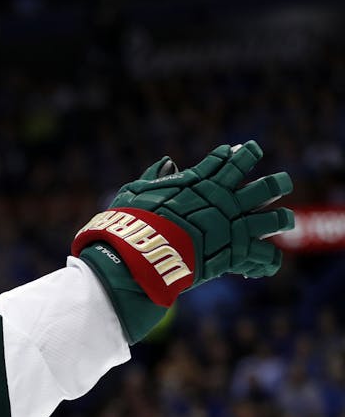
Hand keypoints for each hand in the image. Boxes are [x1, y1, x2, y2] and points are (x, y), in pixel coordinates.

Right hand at [110, 142, 292, 282]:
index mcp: (204, 183)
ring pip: (273, 220)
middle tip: (282, 182)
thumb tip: (169, 163)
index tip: (245, 151)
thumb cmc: (133, 220)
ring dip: (280, 220)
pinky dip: (265, 262)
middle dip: (276, 183)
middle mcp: (226, 202)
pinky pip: (263, 257)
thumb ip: (155, 177)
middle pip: (265, 187)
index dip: (240, 155)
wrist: (140, 252)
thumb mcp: (137, 192)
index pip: (230, 161)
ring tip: (284, 220)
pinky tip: (265, 266)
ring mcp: (234, 227)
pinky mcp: (235, 254)